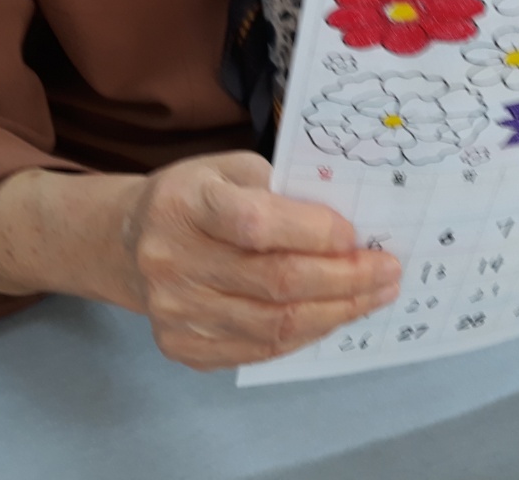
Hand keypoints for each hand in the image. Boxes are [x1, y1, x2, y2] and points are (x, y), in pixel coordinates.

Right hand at [121, 152, 400, 370]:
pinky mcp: (180, 346)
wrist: (130, 242)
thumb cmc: (197, 196)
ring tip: (373, 297)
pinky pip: (259, 350)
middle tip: (388, 272)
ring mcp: (174, 310)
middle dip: (346, 279)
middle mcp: (172, 260)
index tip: (358, 235)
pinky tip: (331, 316)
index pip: (257, 224)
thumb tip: (347, 225)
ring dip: (336, 312)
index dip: (315, 232)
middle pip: (276, 282)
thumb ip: (282, 190)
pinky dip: (305, 334)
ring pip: (274, 325)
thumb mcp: (231, 168)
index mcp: (185, 203)